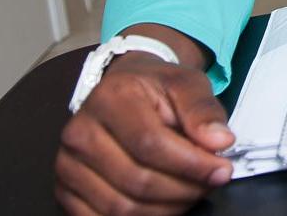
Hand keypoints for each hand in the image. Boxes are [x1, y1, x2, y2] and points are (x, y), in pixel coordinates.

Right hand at [55, 53, 233, 214]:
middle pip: (136, 180)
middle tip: (210, 182)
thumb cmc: (156, 89)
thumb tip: (219, 141)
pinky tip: (163, 203)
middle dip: (183, 189)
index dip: (191, 163)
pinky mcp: (65, 189)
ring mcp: (68, 164)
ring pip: (120, 206)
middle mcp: (80, 132)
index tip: (221, 169)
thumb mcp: (188, 84)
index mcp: (111, 98)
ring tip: (190, 191)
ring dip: (165, 208)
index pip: (151, 144)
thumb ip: (204, 111)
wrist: (125, 89)